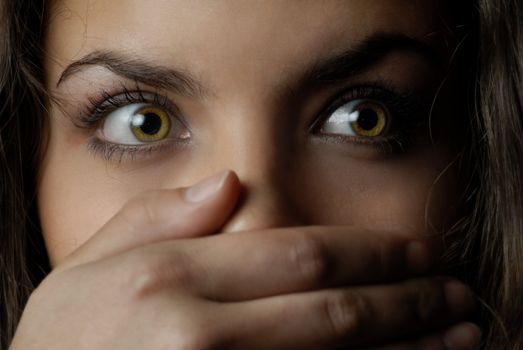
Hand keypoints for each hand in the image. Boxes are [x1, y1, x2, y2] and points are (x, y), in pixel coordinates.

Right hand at [10, 171, 479, 349]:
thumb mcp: (81, 274)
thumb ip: (155, 221)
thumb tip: (228, 184)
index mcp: (168, 282)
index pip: (297, 253)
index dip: (368, 252)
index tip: (414, 250)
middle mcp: (200, 336)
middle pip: (333, 308)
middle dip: (406, 297)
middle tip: (454, 289)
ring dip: (413, 347)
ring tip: (463, 334)